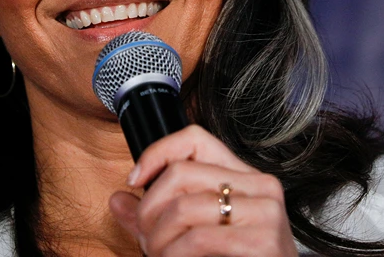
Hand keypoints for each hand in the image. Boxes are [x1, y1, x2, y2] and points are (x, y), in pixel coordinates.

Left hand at [109, 125, 297, 256]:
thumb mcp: (190, 232)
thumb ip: (154, 216)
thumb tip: (117, 199)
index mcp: (242, 175)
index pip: (195, 138)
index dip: (157, 153)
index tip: (135, 181)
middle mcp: (259, 185)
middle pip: (181, 172)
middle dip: (149, 209)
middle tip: (146, 238)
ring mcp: (266, 210)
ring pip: (184, 206)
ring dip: (158, 238)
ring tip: (159, 255)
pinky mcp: (265, 240)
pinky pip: (199, 237)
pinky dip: (175, 254)